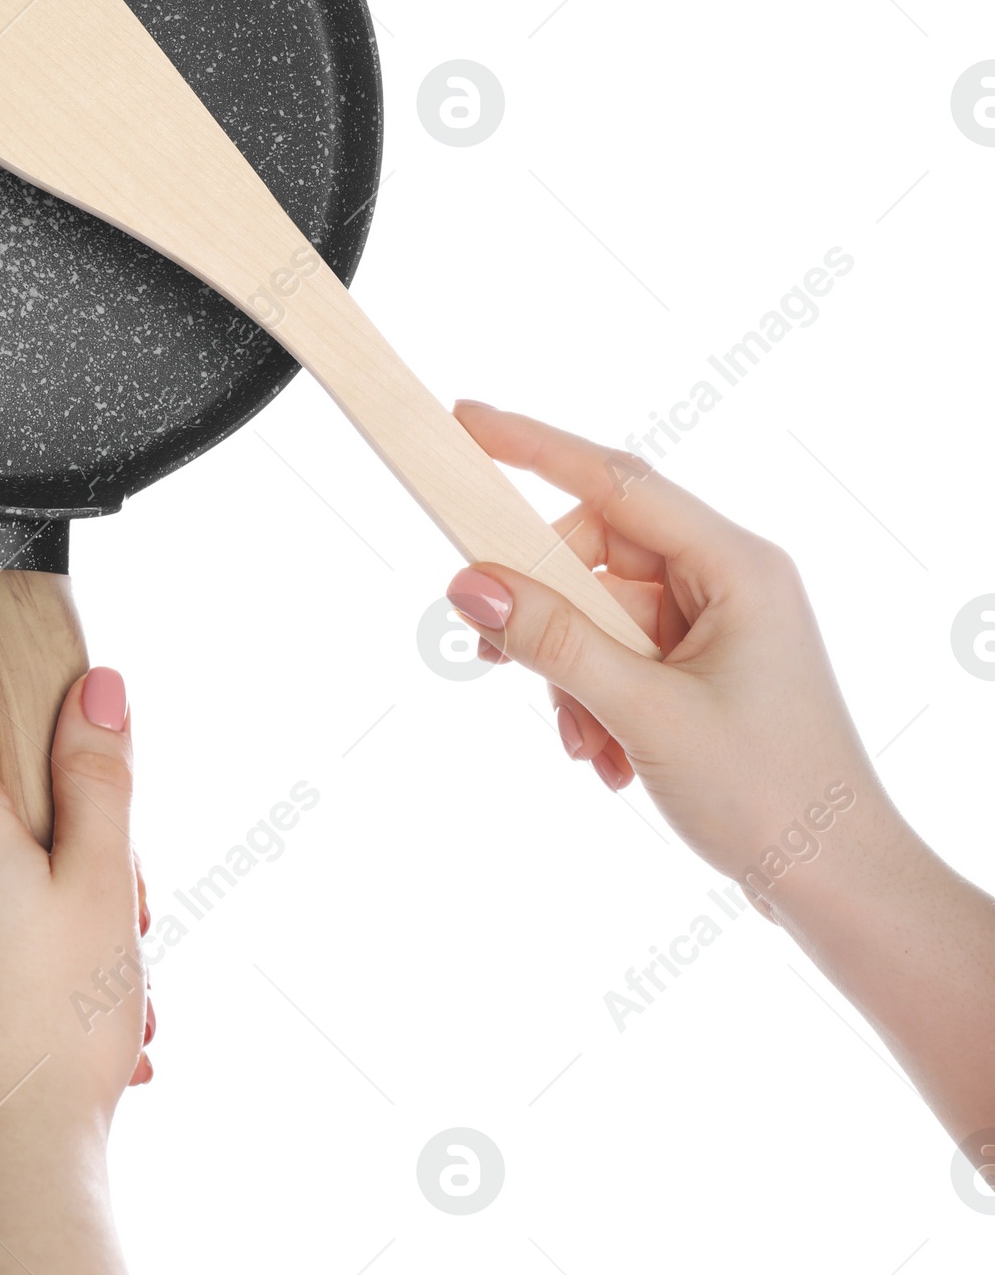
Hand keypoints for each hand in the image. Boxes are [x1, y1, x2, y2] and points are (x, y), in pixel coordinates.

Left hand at [0, 669, 150, 1274]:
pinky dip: (27, 956)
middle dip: (64, 838)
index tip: (75, 776)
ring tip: (120, 985)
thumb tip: (94, 684)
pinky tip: (90, 1024)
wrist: (0, 1169)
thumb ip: (98, 773)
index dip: (16, 726)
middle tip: (128, 903)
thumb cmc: (58, 1021)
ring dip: (59, 911)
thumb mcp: (102, 878)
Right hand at [444, 403, 994, 1144]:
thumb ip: (555, 641)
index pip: (618, 482)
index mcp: (736, 567)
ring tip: (584, 744)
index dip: (536, 446)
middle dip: (547, 616)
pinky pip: (618, 656)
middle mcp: (728, 582)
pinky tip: (607, 759)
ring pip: (599, 614)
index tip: (468, 421)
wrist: (840, 889)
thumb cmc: (771, 796)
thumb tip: (470, 583)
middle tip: (497, 660)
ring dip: (571, 677)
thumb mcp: (646, 713)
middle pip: (597, 556)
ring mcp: (716, 626)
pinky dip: (595, 701)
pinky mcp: (703, 670)